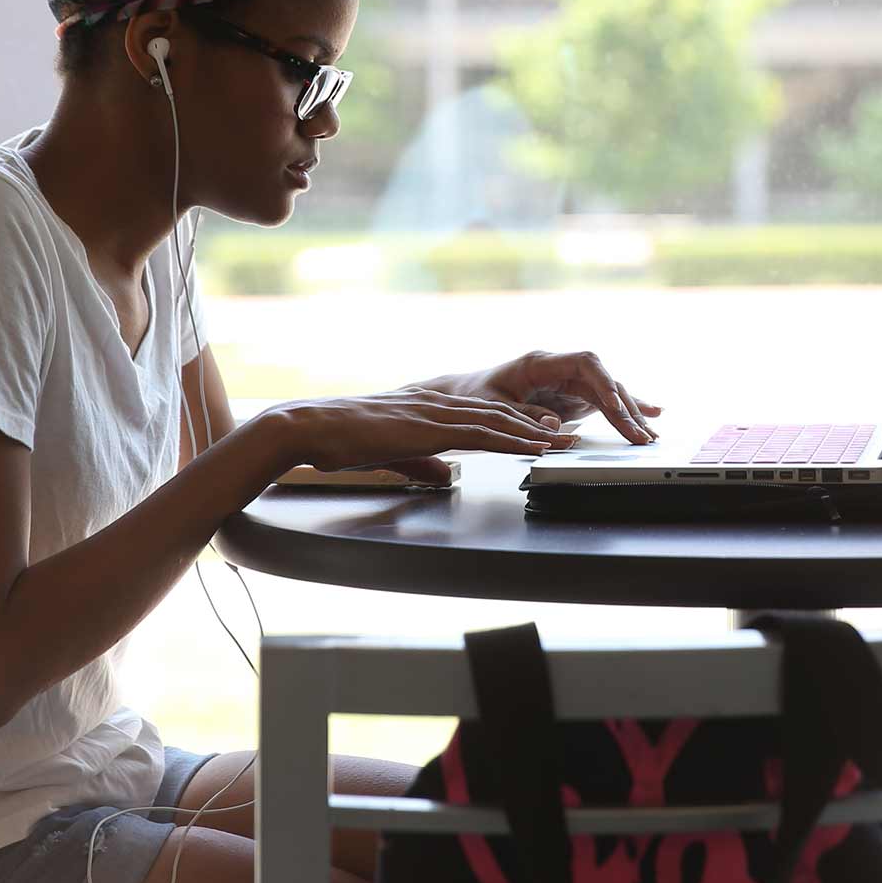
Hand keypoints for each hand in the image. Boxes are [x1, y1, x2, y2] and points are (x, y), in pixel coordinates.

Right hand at [267, 388, 578, 485]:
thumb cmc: (341, 443)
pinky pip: (479, 434)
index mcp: (429, 410)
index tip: (546, 432)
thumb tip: (445, 476)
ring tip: (564, 442)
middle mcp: (437, 405)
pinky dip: (512, 441)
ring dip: (534, 433)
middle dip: (538, 426)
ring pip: (497, 421)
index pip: (483, 415)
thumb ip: (422, 464)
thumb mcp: (392, 455)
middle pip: (500, 414)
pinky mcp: (428, 427)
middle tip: (570, 435)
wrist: (311, 428)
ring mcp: (434, 413)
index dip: (518, 423)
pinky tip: (533, 447)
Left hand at [414, 351, 661, 445]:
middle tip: (640, 437)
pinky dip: (625, 409)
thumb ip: (523, 415)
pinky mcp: (572, 396)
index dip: (604, 383)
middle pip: (603, 381)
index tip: (617, 408)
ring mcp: (568, 381)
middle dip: (624, 409)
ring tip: (648, 436)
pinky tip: (653, 413)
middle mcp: (559, 367)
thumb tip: (556, 425)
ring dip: (629, 414)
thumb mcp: (492, 408)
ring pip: (608, 392)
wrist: (464, 395)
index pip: (585, 362)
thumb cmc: (474, 396)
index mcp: (540, 362)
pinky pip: (604, 401)